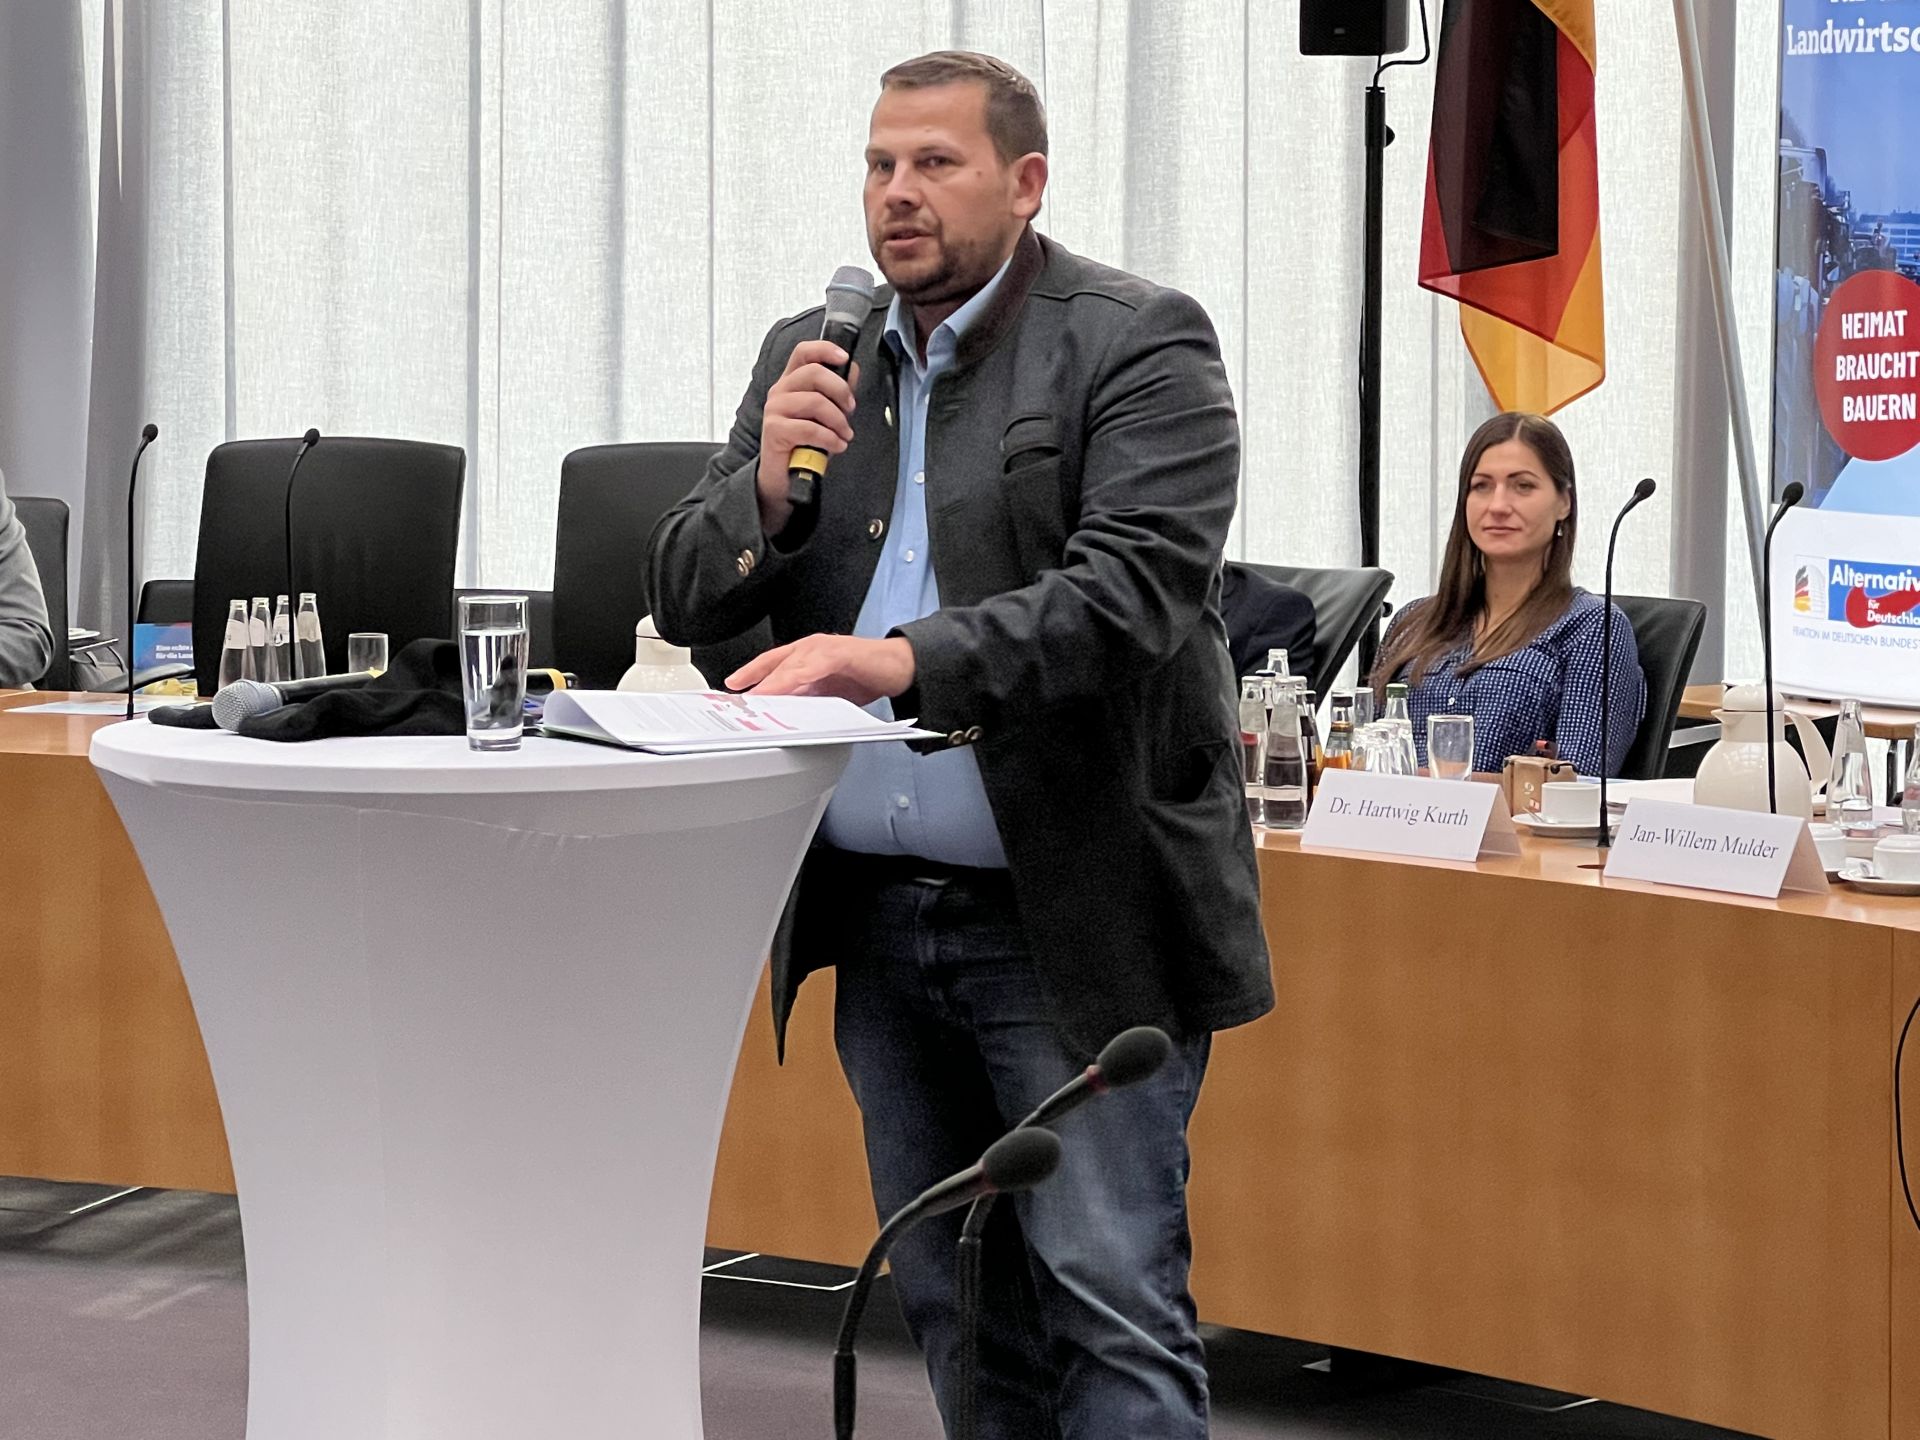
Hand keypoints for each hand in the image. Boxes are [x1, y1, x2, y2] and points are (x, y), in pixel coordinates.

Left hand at [727, 635, 914, 705]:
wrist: (900, 667)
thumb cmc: (866, 676)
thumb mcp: (828, 692)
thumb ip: (806, 698)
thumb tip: (782, 713)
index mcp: (806, 656)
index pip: (770, 664)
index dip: (748, 676)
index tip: (730, 691)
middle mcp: (811, 648)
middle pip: (772, 662)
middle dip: (750, 678)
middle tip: (732, 698)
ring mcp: (824, 648)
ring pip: (788, 664)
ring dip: (768, 682)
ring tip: (751, 698)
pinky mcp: (840, 653)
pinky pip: (810, 666)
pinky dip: (793, 679)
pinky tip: (780, 689)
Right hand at [757, 341, 859, 536]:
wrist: (784, 479)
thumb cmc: (805, 444)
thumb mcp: (826, 415)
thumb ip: (837, 392)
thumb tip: (852, 369)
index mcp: (791, 382)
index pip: (803, 352)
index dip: (824, 349)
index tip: (844, 358)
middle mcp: (780, 391)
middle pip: (813, 372)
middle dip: (840, 390)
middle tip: (851, 409)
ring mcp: (774, 410)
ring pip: (815, 401)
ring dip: (838, 420)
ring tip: (845, 435)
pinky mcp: (774, 430)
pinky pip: (810, 428)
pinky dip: (830, 439)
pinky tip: (837, 446)